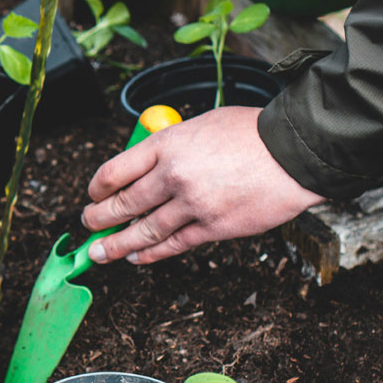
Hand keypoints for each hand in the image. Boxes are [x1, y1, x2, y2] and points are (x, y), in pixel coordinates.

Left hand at [81, 106, 325, 263]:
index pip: (115, 170)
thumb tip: (147, 166)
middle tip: (87, 224)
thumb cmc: (251, 134)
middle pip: (123, 204)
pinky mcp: (213, 228)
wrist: (295, 152)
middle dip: (98, 218)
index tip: (92, 194)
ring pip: (143, 231)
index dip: (97, 187)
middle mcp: (173, 175)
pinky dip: (150, 254)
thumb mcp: (200, 125)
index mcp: (167, 144)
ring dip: (116, 245)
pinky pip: (173, 245)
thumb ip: (171, 145)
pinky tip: (136, 257)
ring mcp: (192, 205)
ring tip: (99, 252)